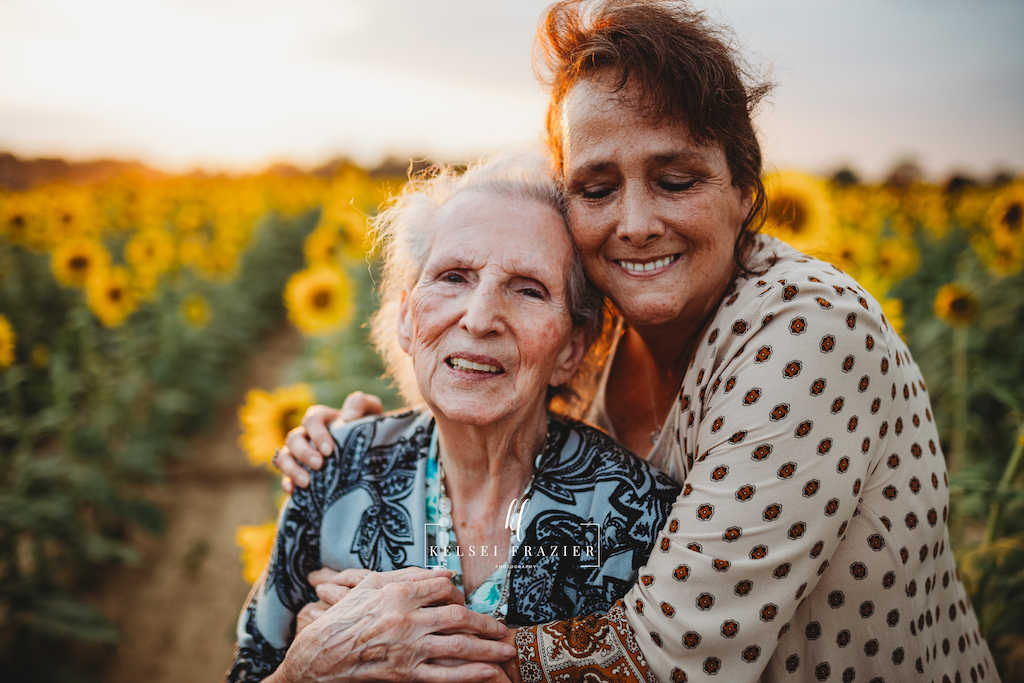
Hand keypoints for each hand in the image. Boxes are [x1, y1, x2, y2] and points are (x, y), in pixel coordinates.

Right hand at [276, 567, 512, 682]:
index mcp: (398, 593)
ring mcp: (407, 648)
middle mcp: (406, 619)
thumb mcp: (370, 585)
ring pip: (458, 646)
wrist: (319, 657)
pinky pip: (445, 675)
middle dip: (485, 622)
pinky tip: (488, 672)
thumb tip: (444, 572)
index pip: (443, 587)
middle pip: (458, 616)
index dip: (459, 592)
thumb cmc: (344, 616)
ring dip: (488, 648)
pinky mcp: (405, 674)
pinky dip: (470, 674)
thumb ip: (408, 576)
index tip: (466, 599)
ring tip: (507, 649)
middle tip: (503, 627)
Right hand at [277, 393, 383, 492]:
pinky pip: (284, 477)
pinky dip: (287, 483)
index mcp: (321, 418)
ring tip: (306, 483)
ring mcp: (300, 454)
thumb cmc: (369, 428)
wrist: (375, 452)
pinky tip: (295, 491)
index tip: (329, 450)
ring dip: (291, 469)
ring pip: (283, 457)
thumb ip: (360, 403)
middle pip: (293, 439)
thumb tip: (347, 417)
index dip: (317, 434)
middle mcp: (306, 435)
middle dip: (304, 452)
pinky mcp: (299, 473)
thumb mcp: (371, 410)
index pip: (311, 420)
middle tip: (320, 465)